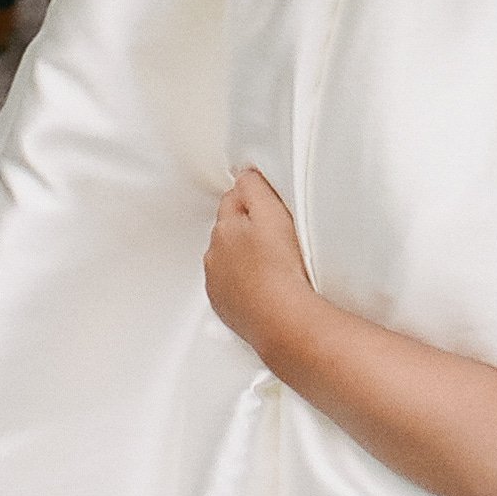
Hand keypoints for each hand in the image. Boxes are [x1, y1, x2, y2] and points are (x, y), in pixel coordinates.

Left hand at [204, 168, 310, 354]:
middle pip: (229, 229)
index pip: (233, 199)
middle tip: (277, 238)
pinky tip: (265, 286)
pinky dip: (244, 283)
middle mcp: (213, 255)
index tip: (271, 209)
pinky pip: (232, 285)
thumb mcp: (272, 211)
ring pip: (229, 258)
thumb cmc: (281, 269)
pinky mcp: (225, 308)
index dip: (255, 201)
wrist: (283, 320)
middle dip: (247, 229)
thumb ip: (253, 186)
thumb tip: (243, 175)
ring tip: (273, 265)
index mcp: (223, 228)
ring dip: (245, 257)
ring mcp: (217, 283)